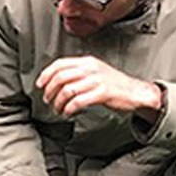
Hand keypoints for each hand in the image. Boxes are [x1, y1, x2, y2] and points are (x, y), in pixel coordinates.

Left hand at [36, 56, 161, 117]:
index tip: (40, 85)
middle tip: (48, 100)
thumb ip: (78, 72)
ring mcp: (97, 80)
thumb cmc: (114, 84)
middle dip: (50, 91)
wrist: (136, 92)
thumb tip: (55, 80)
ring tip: (58, 109)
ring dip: (58, 103)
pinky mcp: (103, 93)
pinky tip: (68, 113)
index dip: (46, 74)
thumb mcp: (95, 71)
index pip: (60, 64)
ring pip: (67, 90)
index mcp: (87, 62)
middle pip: (60, 77)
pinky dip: (69, 109)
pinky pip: (78, 101)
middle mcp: (91, 68)